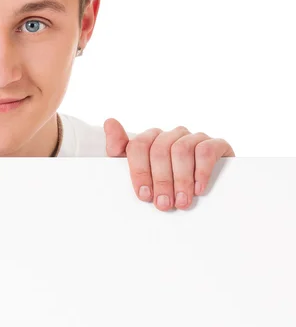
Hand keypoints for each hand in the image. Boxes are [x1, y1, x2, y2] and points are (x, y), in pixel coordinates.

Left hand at [104, 118, 234, 210]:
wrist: (204, 189)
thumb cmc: (166, 180)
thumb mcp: (140, 169)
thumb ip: (120, 148)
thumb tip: (109, 122)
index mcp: (151, 138)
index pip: (138, 145)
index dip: (139, 171)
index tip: (143, 195)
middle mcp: (172, 134)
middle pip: (160, 150)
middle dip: (161, 180)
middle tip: (164, 204)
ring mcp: (194, 137)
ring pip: (182, 149)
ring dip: (180, 179)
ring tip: (182, 202)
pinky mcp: (216, 144)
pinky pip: (206, 150)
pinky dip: (201, 171)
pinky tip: (199, 189)